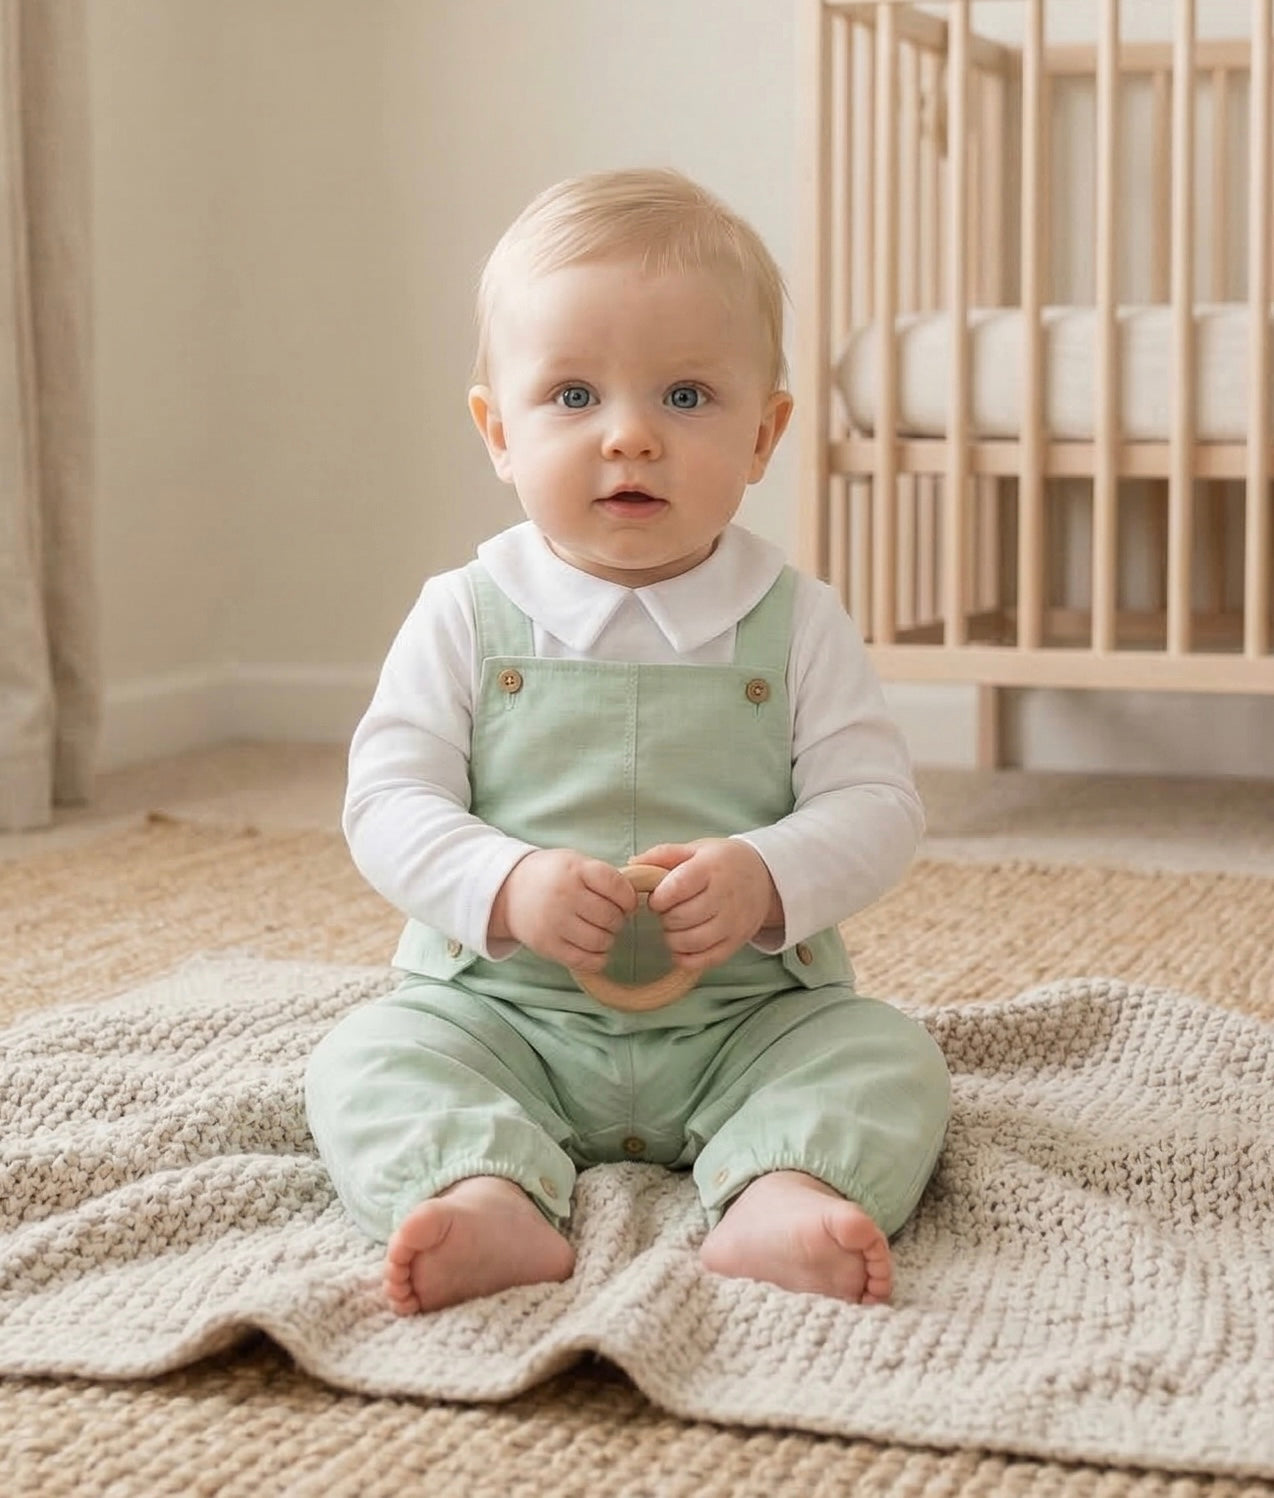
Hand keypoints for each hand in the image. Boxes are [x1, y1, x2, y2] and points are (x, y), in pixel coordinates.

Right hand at [488, 848, 637, 971]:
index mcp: (575, 870)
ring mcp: (554, 922)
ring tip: (600, 931)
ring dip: (608, 939)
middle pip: (611, 916)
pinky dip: (598, 958)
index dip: (629, 898)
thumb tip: (636, 899)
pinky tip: (595, 949)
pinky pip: (586, 960)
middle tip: (611, 917)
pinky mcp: (548, 945)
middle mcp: (564, 895)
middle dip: (619, 920)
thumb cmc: (551, 875)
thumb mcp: (575, 862)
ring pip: (601, 941)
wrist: (508, 891)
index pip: (617, 887)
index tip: (627, 903)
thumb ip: (603, 876)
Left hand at [634, 838, 782, 972]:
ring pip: (693, 941)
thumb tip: (632, 864)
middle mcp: (725, 896)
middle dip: (666, 918)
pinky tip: (681, 948)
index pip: (677, 888)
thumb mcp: (696, 849)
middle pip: (682, 917)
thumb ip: (663, 855)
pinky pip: (707, 960)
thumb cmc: (722, 862)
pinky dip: (687, 958)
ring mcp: (733, 921)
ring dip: (673, 939)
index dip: (659, 898)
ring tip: (674, 927)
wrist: (765, 877)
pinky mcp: (737, 941)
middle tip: (668, 912)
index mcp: (711, 868)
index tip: (657, 898)